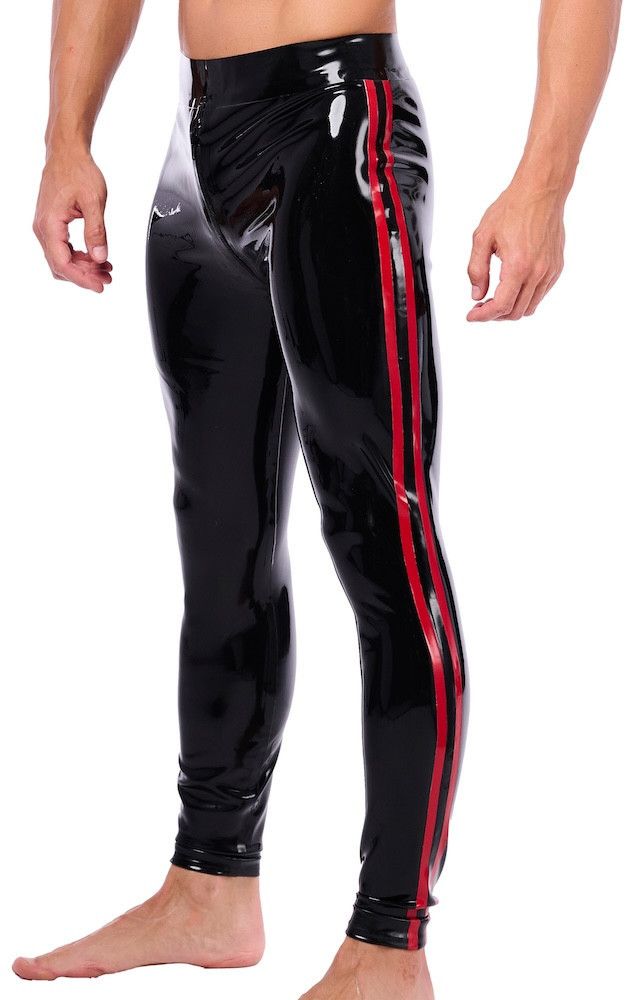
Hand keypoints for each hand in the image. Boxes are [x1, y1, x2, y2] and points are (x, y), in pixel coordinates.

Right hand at [33, 151, 112, 292]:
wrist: (67, 153)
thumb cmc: (77, 170)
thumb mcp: (94, 202)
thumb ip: (97, 232)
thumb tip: (99, 257)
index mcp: (50, 224)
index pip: (63, 263)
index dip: (82, 279)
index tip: (99, 286)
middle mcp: (43, 228)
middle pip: (61, 265)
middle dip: (85, 275)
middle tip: (107, 278)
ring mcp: (45, 226)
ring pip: (61, 259)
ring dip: (83, 267)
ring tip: (105, 268)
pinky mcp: (51, 224)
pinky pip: (63, 249)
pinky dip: (79, 256)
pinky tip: (96, 256)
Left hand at [466, 181, 565, 321]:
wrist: (540, 192)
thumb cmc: (513, 208)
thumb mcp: (483, 237)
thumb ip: (476, 269)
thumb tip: (477, 294)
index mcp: (518, 265)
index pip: (501, 306)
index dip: (484, 316)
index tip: (472, 315)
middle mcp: (537, 272)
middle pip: (516, 311)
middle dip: (495, 315)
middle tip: (480, 307)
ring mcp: (550, 271)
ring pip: (530, 307)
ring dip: (510, 309)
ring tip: (495, 299)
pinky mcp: (556, 267)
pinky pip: (540, 294)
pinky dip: (525, 299)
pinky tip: (512, 288)